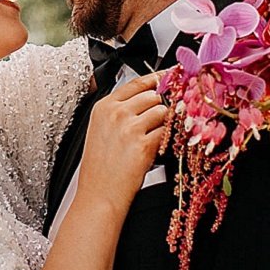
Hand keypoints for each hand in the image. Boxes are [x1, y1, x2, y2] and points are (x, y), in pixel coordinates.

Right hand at [78, 71, 170, 210]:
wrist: (99, 193)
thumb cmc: (100, 166)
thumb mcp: (101, 131)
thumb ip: (121, 111)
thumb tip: (149, 98)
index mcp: (103, 107)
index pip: (136, 83)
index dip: (157, 79)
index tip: (171, 76)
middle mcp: (116, 113)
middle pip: (153, 96)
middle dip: (158, 108)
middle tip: (153, 125)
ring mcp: (129, 127)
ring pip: (163, 112)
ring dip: (163, 124)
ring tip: (150, 140)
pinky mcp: (144, 143)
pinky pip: (167, 131)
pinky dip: (166, 139)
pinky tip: (154, 148)